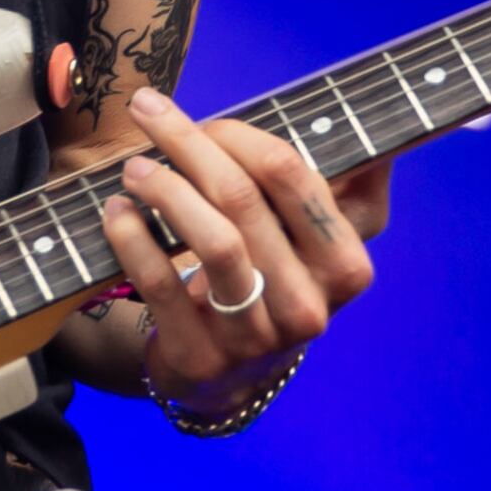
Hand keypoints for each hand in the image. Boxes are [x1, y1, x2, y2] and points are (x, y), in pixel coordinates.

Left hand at [94, 86, 378, 416]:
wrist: (234, 377)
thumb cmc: (273, 280)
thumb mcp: (316, 237)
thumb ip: (344, 179)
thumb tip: (374, 116)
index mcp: (346, 267)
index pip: (294, 177)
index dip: (241, 135)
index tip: (205, 118)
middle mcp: (310, 306)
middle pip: (245, 202)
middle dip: (191, 145)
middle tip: (148, 113)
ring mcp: (256, 337)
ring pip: (214, 242)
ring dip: (166, 190)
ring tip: (134, 166)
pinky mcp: (202, 357)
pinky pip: (164, 287)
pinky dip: (134, 240)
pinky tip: (115, 211)